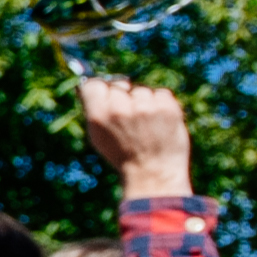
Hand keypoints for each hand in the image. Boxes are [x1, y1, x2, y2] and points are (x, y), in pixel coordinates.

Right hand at [77, 76, 191, 200]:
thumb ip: (94, 110)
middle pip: (119, 85)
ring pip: (141, 90)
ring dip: (144, 102)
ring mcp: (145, 108)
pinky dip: (160, 104)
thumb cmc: (124, 156)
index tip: (106, 92)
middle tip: (129, 115)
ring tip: (146, 124)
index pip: (94, 85)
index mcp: (99, 116)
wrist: (154, 173)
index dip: (101, 88)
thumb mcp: (99, 137)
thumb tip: (89, 84)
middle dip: (123, 96)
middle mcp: (121, 109)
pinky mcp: (167, 108)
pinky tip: (159, 122)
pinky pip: (160, 94)